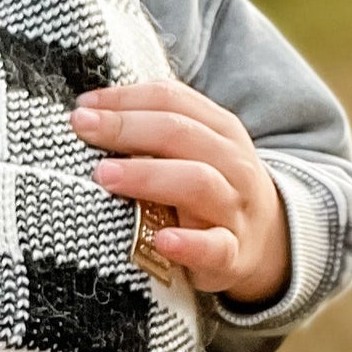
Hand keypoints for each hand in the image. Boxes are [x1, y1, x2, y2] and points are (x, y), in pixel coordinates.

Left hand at [69, 80, 290, 305]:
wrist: (269, 243)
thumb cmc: (211, 187)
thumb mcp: (195, 151)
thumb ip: (153, 128)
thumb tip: (89, 110)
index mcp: (220, 129)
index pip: (171, 100)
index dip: (124, 98)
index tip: (82, 105)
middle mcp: (232, 162)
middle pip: (180, 133)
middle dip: (126, 127)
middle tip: (83, 129)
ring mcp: (234, 208)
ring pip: (197, 182)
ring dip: (147, 176)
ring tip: (104, 176)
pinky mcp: (233, 253)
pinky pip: (216, 247)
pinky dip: (189, 244)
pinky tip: (162, 241)